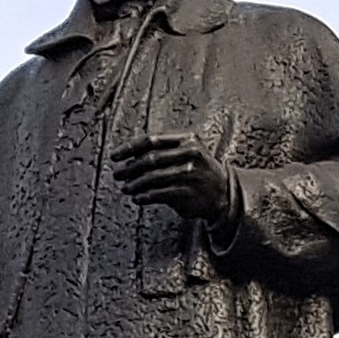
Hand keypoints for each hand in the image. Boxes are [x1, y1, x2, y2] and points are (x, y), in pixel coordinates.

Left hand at [110, 133, 235, 222]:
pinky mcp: (187, 192)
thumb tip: (128, 158)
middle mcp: (190, 153)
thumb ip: (162, 151)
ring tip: (125, 188)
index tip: (115, 156)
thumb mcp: (187, 151)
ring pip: (152, 178)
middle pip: (150, 159)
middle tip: (117, 174)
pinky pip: (159, 194)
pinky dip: (145, 196)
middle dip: (129, 168)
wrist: (223, 191)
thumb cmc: (199, 169)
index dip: (129, 148)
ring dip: (134, 184)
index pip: (151, 140)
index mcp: (187, 138)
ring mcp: (189, 173)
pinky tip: (137, 198)